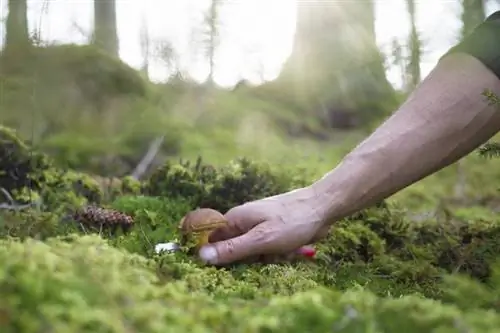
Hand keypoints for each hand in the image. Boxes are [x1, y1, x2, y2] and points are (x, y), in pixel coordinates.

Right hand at [198, 187, 330, 264]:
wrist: (322, 207)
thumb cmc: (292, 222)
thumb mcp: (260, 240)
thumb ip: (231, 249)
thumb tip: (201, 256)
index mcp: (235, 219)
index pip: (212, 242)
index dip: (220, 256)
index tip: (240, 262)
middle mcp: (243, 222)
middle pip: (234, 251)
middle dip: (252, 260)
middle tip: (269, 255)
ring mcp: (258, 227)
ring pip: (253, 254)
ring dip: (269, 258)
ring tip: (285, 250)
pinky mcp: (272, 232)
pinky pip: (267, 250)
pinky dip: (279, 254)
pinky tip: (292, 249)